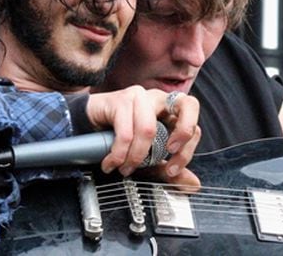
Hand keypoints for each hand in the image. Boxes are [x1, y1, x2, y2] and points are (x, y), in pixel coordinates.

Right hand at [85, 85, 200, 185]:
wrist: (88, 125)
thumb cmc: (121, 138)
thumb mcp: (149, 157)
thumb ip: (170, 169)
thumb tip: (193, 185)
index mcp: (171, 110)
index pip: (194, 123)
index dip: (188, 148)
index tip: (172, 168)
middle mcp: (159, 99)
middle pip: (188, 105)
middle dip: (183, 133)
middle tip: (168, 153)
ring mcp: (141, 96)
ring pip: (149, 129)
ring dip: (136, 157)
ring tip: (126, 168)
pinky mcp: (120, 100)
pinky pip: (125, 132)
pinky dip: (119, 154)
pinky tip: (112, 162)